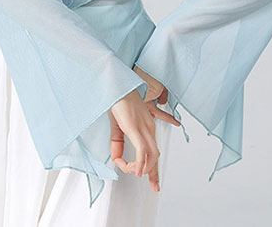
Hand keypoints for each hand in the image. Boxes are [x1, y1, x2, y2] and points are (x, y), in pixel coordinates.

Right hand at [107, 68, 180, 192]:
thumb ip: (118, 143)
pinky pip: (142, 150)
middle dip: (155, 174)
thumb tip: (117, 158)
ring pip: (151, 155)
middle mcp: (149, 128)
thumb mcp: (117, 126)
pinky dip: (140, 163)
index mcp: (146, 127)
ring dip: (143, 168)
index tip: (135, 172)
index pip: (153, 151)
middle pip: (156, 156)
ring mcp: (143, 128)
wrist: (116, 84)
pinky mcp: (135, 128)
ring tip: (134, 173)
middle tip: (154, 187)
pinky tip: (136, 171)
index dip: (151, 167)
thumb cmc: (118, 100)